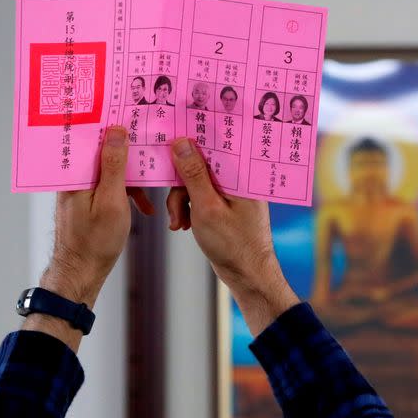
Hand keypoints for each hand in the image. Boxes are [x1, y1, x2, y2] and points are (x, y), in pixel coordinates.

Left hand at [24, 126, 153, 349]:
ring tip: (152, 183)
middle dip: (126, 148)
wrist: (81, 273)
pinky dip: (127, 193)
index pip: (91, 137)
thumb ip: (114, 166)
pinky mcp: (88, 201)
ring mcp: (81, 190)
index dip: (109, 123)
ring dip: (131, 177)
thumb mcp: (111, 200)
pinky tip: (143, 206)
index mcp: (76, 174)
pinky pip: (110, 187)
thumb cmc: (95, 242)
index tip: (128, 112)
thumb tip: (117, 133)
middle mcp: (74, 178)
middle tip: (149, 141)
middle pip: (102, 151)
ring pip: (109, 170)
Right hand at [166, 138, 298, 335]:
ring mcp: (232, 194)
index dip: (191, 143)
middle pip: (200, 166)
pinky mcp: (225, 206)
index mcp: (241, 175)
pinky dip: (189, 209)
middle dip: (181, 187)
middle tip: (174, 209)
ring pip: (196, 183)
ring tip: (178, 223)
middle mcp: (238, 180)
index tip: (169, 142)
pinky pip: (201, 197)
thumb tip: (182, 143)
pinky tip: (182, 225)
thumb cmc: (234, 245)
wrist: (248, 276)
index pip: (215, 145)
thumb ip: (194, 175)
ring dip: (182, 202)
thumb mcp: (207, 208)